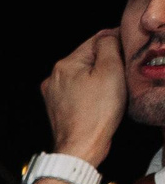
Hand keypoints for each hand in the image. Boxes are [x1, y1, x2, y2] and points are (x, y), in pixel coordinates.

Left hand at [45, 30, 127, 163]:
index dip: (116, 43)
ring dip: (99, 78)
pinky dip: (92, 92)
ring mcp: (54, 94)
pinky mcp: (59, 108)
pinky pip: (80, 91)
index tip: (128, 50)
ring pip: (84, 75)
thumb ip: (109, 46)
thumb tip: (108, 36)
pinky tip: (101, 101)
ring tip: (112, 90)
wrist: (81, 147)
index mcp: (65, 64)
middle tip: (122, 73)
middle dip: (107, 62)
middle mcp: (54, 77)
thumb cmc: (96, 113)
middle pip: (89, 58)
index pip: (95, 40)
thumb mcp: (110, 70)